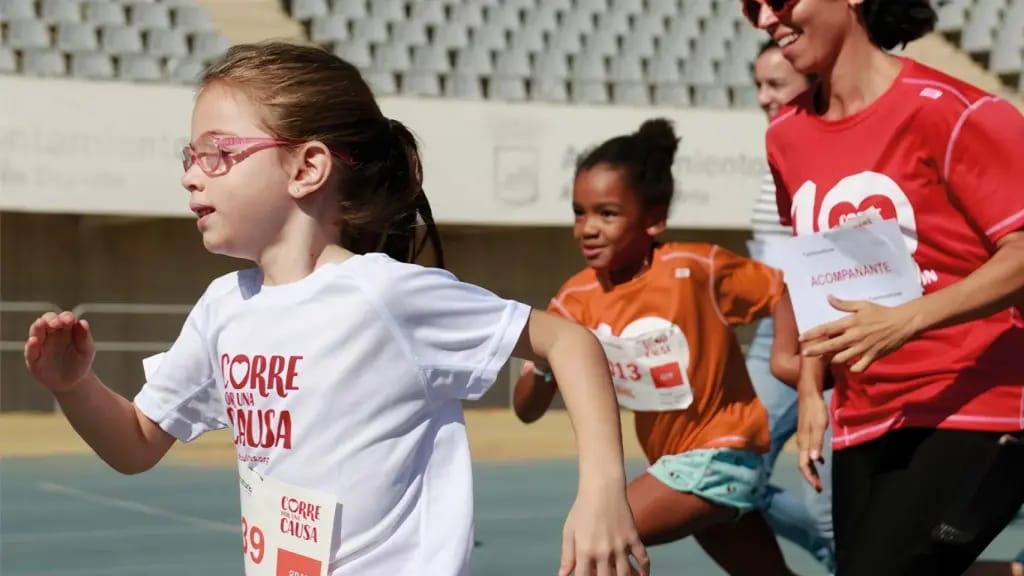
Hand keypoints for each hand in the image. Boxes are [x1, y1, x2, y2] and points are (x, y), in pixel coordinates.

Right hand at [24, 311, 95, 392]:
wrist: (73, 382)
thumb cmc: (80, 363)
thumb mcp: (86, 351)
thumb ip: (84, 338)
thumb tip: (83, 322)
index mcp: (66, 329)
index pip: (64, 318)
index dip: (66, 317)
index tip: (70, 320)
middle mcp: (52, 334)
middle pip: (48, 320)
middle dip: (51, 319)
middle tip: (56, 323)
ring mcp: (41, 345)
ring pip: (36, 331)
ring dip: (38, 327)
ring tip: (42, 324)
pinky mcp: (34, 358)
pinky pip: (30, 350)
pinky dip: (31, 345)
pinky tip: (34, 341)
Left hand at [560, 486, 648, 575]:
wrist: (602, 487)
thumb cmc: (582, 508)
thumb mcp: (569, 531)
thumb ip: (567, 555)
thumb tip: (563, 574)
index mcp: (585, 550)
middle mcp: (604, 551)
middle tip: (604, 575)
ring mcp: (621, 545)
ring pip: (627, 573)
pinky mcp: (633, 537)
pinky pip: (643, 558)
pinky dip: (645, 570)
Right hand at [796, 387, 828, 492]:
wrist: (808, 394)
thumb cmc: (815, 409)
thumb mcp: (818, 425)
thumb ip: (816, 442)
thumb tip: (815, 460)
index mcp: (803, 442)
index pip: (803, 465)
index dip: (810, 477)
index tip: (818, 488)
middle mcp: (801, 442)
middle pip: (803, 464)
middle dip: (811, 477)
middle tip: (820, 487)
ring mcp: (803, 438)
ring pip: (806, 458)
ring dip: (812, 470)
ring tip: (820, 478)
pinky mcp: (806, 433)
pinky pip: (809, 451)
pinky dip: (814, 459)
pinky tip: (821, 461)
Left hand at [800, 295, 922, 372]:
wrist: (903, 323)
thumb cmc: (881, 312)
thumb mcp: (862, 305)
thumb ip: (843, 304)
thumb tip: (828, 298)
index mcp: (850, 323)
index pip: (826, 329)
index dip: (812, 334)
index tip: (801, 337)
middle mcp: (854, 337)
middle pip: (830, 346)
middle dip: (815, 351)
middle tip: (805, 353)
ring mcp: (863, 348)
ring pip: (841, 358)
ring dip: (833, 359)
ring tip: (828, 358)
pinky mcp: (872, 356)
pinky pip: (858, 367)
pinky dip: (852, 368)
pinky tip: (849, 365)